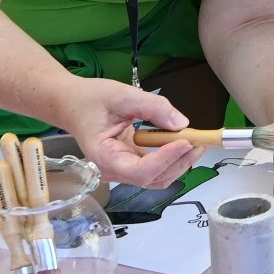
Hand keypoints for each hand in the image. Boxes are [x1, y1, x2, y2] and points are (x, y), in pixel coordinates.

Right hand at [58, 78, 196, 189]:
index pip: (140, 170)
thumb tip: (180, 123)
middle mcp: (114, 170)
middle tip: (201, 140)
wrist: (72, 103)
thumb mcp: (122, 95)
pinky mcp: (130, 162)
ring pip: (157, 177)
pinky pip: (154, 167)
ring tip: (196, 141)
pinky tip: (182, 141)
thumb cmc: (91, 99)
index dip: (166, 159)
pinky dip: (172, 157)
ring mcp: (123, 168)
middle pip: (153, 178)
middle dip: (180, 161)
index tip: (185, 141)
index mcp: (104, 157)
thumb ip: (152, 107)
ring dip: (180, 162)